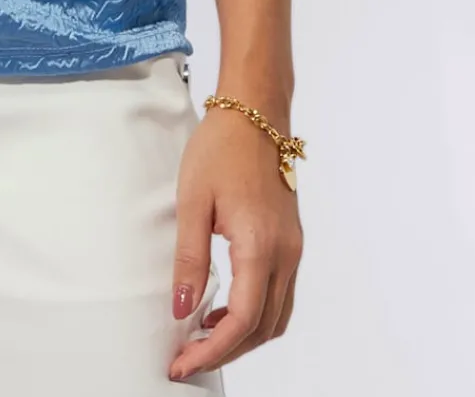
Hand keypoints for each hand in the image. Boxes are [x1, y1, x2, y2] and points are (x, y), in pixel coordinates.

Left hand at [167, 102, 303, 381]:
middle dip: (227, 351)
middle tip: (188, 357)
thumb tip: (181, 309)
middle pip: (263, 328)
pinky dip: (256, 314)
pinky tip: (226, 309)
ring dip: (244, 336)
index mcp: (260, 247)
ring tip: (204, 337)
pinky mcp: (291, 241)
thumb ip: (189, 260)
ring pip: (276, 316)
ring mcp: (293, 249)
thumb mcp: (192, 201)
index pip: (242, 322)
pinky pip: (280, 294)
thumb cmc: (222, 147)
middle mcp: (285, 254)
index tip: (182, 362)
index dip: (212, 350)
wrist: (255, 112)